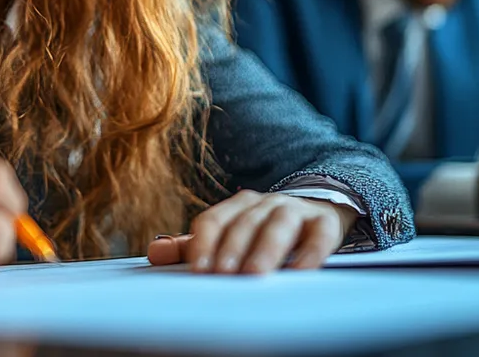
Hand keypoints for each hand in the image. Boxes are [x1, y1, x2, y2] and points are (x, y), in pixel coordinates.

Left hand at [145, 191, 356, 273]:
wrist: (318, 213)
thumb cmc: (264, 233)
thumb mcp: (228, 237)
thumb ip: (193, 246)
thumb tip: (155, 251)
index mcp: (238, 206)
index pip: (214, 219)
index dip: (203, 243)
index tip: (198, 270)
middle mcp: (265, 203)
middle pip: (244, 222)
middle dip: (232, 248)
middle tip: (223, 274)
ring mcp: (296, 210)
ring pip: (278, 223)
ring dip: (265, 248)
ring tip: (254, 273)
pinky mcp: (324, 223)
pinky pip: (319, 234)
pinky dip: (310, 252)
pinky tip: (300, 271)